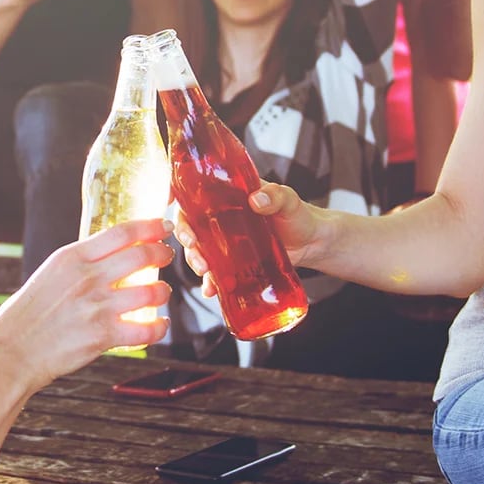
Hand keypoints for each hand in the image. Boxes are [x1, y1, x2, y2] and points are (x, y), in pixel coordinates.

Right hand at [0, 220, 172, 389]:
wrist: (12, 352)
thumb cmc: (26, 316)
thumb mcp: (49, 275)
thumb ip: (78, 265)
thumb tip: (104, 257)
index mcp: (72, 257)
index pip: (122, 232)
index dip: (150, 226)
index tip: (163, 225)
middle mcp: (87, 277)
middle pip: (142, 255)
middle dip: (162, 252)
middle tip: (167, 254)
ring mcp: (98, 306)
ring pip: (151, 291)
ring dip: (163, 291)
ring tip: (162, 292)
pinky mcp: (104, 336)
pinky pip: (146, 329)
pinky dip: (159, 327)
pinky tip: (159, 325)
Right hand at [173, 183, 325, 297]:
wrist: (313, 243)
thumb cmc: (299, 215)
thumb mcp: (288, 200)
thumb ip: (275, 196)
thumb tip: (257, 200)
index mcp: (227, 196)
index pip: (195, 193)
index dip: (177, 197)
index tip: (170, 205)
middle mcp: (220, 219)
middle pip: (191, 225)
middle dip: (186, 238)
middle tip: (194, 248)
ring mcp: (225, 242)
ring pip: (199, 250)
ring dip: (195, 261)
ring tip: (205, 271)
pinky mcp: (233, 263)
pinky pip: (215, 273)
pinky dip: (210, 283)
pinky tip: (211, 290)